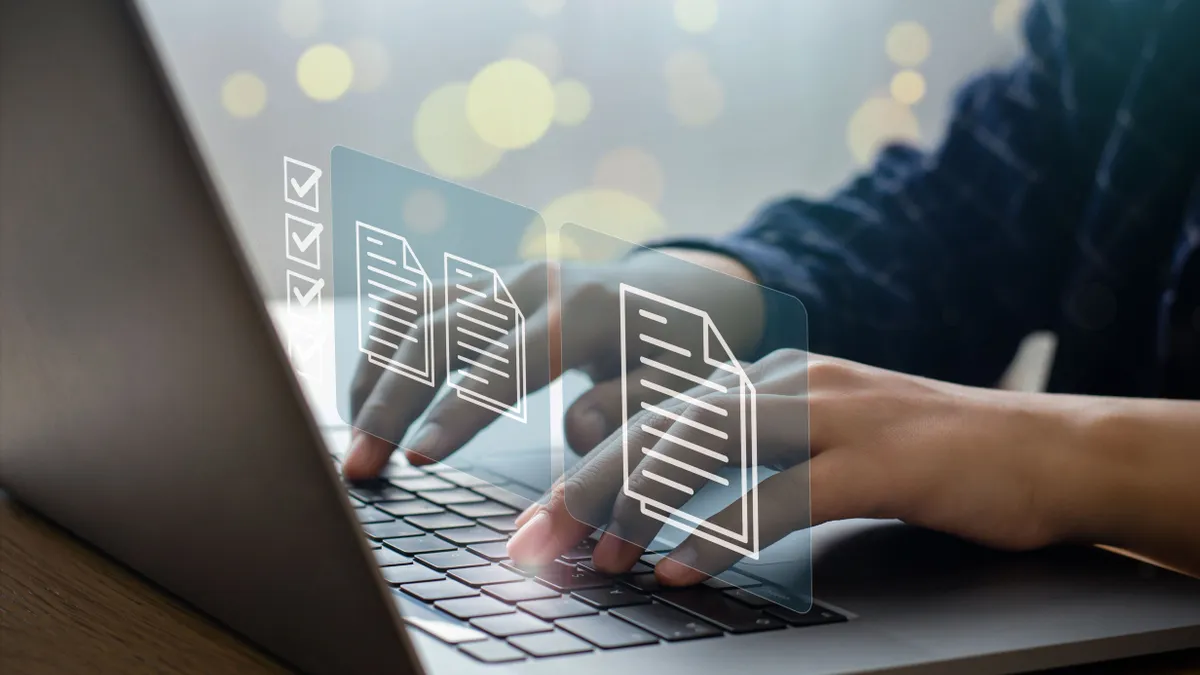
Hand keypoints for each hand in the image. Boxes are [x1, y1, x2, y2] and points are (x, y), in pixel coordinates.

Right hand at [342, 253, 763, 478]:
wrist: (685, 290)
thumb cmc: (686, 348)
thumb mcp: (688, 384)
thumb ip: (636, 409)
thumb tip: (577, 433)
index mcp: (585, 312)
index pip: (507, 363)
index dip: (458, 412)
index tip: (417, 460)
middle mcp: (531, 285)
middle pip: (437, 333)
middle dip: (390, 402)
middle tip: (359, 469)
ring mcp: (500, 280)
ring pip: (410, 313)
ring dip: (372, 377)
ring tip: (356, 444)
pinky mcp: (481, 287)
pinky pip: (411, 309)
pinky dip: (381, 354)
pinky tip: (370, 404)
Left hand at [507, 350, 1083, 584]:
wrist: (1049, 450)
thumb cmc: (925, 459)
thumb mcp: (823, 443)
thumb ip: (747, 454)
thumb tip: (659, 498)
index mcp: (772, 377)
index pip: (658, 408)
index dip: (588, 458)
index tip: (541, 515)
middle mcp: (794, 382)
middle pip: (665, 422)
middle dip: (588, 481)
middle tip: (534, 541)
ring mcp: (839, 414)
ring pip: (712, 442)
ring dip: (642, 502)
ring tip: (593, 555)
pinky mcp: (884, 459)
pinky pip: (785, 494)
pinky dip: (724, 532)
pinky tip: (682, 569)